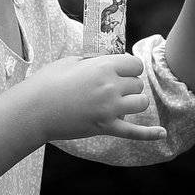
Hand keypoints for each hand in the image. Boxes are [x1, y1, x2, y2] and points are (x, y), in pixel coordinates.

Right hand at [18, 54, 164, 142]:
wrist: (33, 110)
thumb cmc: (48, 83)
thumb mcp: (71, 62)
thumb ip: (94, 60)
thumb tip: (107, 60)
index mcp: (103, 66)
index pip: (135, 65)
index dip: (130, 69)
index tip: (121, 73)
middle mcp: (111, 86)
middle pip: (138, 85)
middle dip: (128, 87)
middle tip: (110, 90)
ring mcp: (110, 109)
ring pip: (140, 104)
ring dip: (133, 103)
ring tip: (119, 104)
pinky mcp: (106, 127)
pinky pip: (134, 132)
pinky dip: (150, 134)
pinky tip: (162, 134)